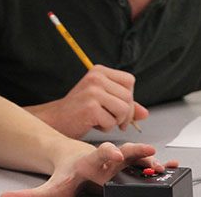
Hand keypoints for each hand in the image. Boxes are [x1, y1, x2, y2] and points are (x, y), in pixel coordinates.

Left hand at [0, 142, 177, 196]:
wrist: (77, 160)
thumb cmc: (69, 175)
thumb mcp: (52, 188)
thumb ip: (31, 196)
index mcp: (90, 163)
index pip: (99, 155)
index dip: (107, 152)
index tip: (112, 152)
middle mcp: (107, 160)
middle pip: (120, 153)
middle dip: (129, 152)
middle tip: (141, 152)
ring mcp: (119, 163)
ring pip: (134, 158)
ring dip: (147, 159)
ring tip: (161, 162)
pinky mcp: (127, 168)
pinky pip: (143, 165)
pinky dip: (155, 164)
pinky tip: (168, 165)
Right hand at [32, 66, 148, 137]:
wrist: (56, 120)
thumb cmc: (79, 110)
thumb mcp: (103, 102)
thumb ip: (124, 105)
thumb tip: (144, 113)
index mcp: (99, 71)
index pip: (129, 81)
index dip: (128, 97)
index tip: (119, 107)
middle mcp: (96, 78)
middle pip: (128, 96)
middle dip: (125, 113)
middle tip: (113, 120)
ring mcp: (92, 91)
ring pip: (123, 109)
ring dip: (116, 121)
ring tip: (102, 120)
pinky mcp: (90, 107)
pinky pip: (112, 122)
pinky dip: (105, 128)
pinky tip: (93, 123)